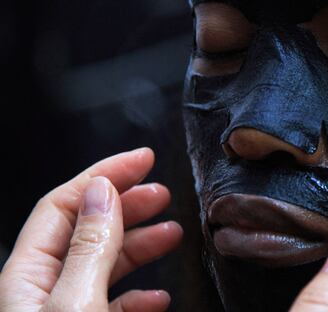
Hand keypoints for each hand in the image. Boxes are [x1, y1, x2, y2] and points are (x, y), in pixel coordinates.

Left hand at [0, 148, 182, 311]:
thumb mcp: (76, 303)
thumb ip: (90, 248)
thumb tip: (102, 192)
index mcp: (25, 276)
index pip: (62, 205)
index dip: (105, 176)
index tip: (143, 161)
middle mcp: (39, 292)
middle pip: (86, 231)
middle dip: (129, 207)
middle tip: (161, 194)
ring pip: (103, 266)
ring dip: (141, 247)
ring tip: (171, 235)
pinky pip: (111, 303)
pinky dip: (138, 296)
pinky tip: (157, 297)